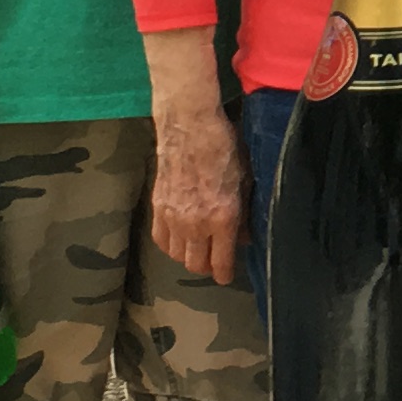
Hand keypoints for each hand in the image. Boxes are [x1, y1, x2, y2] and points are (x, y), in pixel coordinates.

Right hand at [149, 99, 248, 285]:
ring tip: (198, 247)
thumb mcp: (244, 179)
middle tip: (215, 259)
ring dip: (188, 256)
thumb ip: (244, 213)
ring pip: (177, 256)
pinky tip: (179, 237)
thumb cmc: (224, 146)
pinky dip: (170, 244)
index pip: (220, 262)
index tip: (226, 275)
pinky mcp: (157, 207)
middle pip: (196, 265)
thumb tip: (244, 237)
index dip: (224, 274)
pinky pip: (160, 240)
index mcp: (222, 218)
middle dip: (207, 267)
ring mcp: (173, 217)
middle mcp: (195, 224)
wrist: (188, 125)